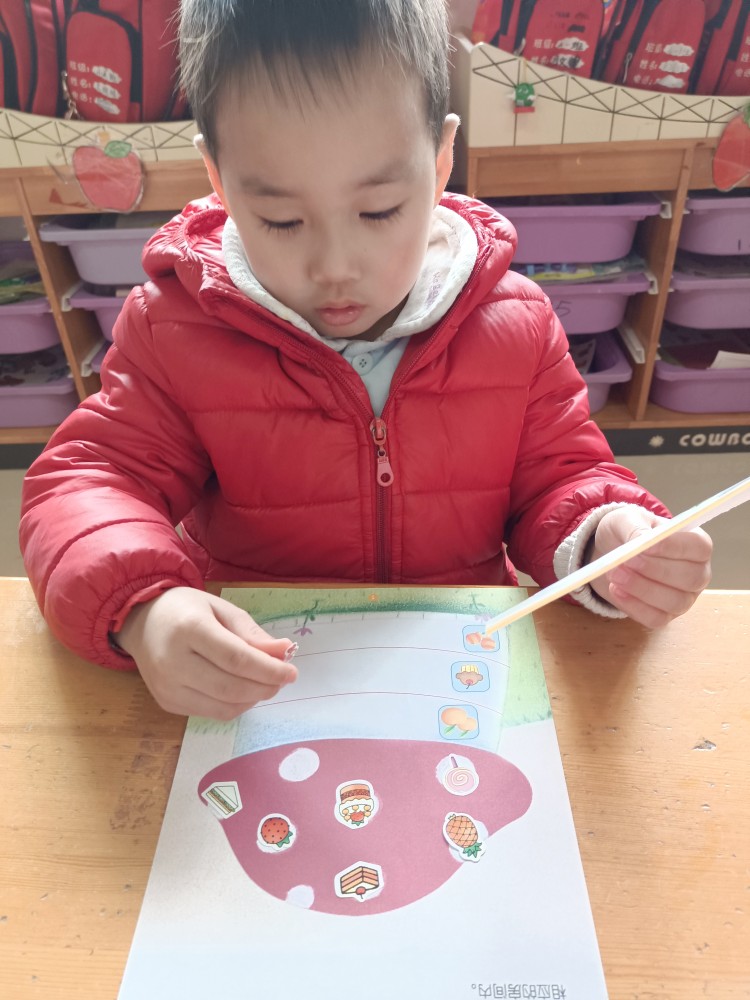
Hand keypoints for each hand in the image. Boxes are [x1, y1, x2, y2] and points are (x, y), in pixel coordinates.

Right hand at [116, 587, 296, 718]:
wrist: (142, 623)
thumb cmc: (187, 610)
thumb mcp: (221, 609)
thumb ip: (252, 633)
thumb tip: (284, 652)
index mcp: (189, 629)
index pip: (236, 659)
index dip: (269, 670)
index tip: (292, 671)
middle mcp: (173, 662)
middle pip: (231, 687)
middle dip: (265, 687)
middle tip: (282, 679)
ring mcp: (167, 687)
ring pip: (223, 707)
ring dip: (253, 699)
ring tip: (265, 684)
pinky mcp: (166, 703)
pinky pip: (211, 713)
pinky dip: (235, 706)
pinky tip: (243, 691)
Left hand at [589, 507, 712, 627]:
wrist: (611, 554)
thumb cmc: (628, 532)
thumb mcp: (627, 519)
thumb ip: (635, 527)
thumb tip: (641, 540)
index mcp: (696, 544)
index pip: (699, 547)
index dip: (674, 547)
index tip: (645, 545)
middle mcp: (697, 573)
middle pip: (691, 578)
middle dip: (655, 570)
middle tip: (626, 561)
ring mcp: (684, 598)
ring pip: (674, 601)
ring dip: (641, 589)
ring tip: (614, 574)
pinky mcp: (666, 616)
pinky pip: (656, 619)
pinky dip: (633, 606)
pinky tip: (615, 590)